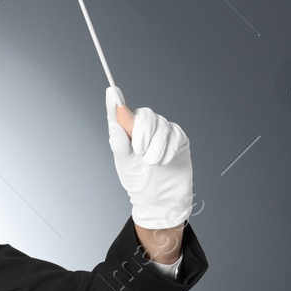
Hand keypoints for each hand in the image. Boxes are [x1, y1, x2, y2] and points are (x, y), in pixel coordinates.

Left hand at [104, 85, 193, 230]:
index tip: (111, 91)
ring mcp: (163, 132)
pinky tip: (163, 161)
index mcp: (127, 134)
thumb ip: (120, 144)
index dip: (115, 101)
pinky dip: (167, 149)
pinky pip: (174, 135)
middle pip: (145, 115)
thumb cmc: (139, 182)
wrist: (161, 200)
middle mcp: (145, 129)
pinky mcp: (178, 138)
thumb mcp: (125, 165)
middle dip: (142, 132)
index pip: (120, 113)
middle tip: (139, 152)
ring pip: (161, 126)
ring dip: (155, 147)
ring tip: (151, 163)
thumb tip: (113, 124)